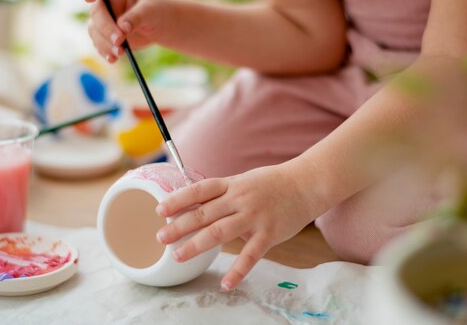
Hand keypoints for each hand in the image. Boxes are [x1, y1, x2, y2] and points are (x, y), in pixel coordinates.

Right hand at [84, 0, 168, 62]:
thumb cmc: (155, 11)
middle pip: (97, 13)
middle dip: (106, 28)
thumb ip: (136, 17)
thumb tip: (122, 27)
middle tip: (119, 40)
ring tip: (120, 53)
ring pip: (95, 31)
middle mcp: (106, 4)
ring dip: (105, 43)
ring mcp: (104, 21)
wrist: (158, 26)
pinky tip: (113, 59)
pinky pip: (99, 44)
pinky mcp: (105, 37)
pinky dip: (105, 52)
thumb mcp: (150, 11)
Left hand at [155, 163, 319, 290]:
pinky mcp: (269, 234)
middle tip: (161, 238)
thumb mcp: (244, 181)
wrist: (306, 184)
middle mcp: (240, 199)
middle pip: (204, 213)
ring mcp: (254, 217)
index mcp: (232, 184)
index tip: (160, 211)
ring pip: (220, 232)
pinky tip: (226, 284)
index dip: (178, 200)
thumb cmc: (272, 183)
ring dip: (197, 245)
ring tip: (178, 256)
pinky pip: (250, 255)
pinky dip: (238, 271)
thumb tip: (195, 206)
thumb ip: (223, 194)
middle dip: (180, 226)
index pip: (200, 190)